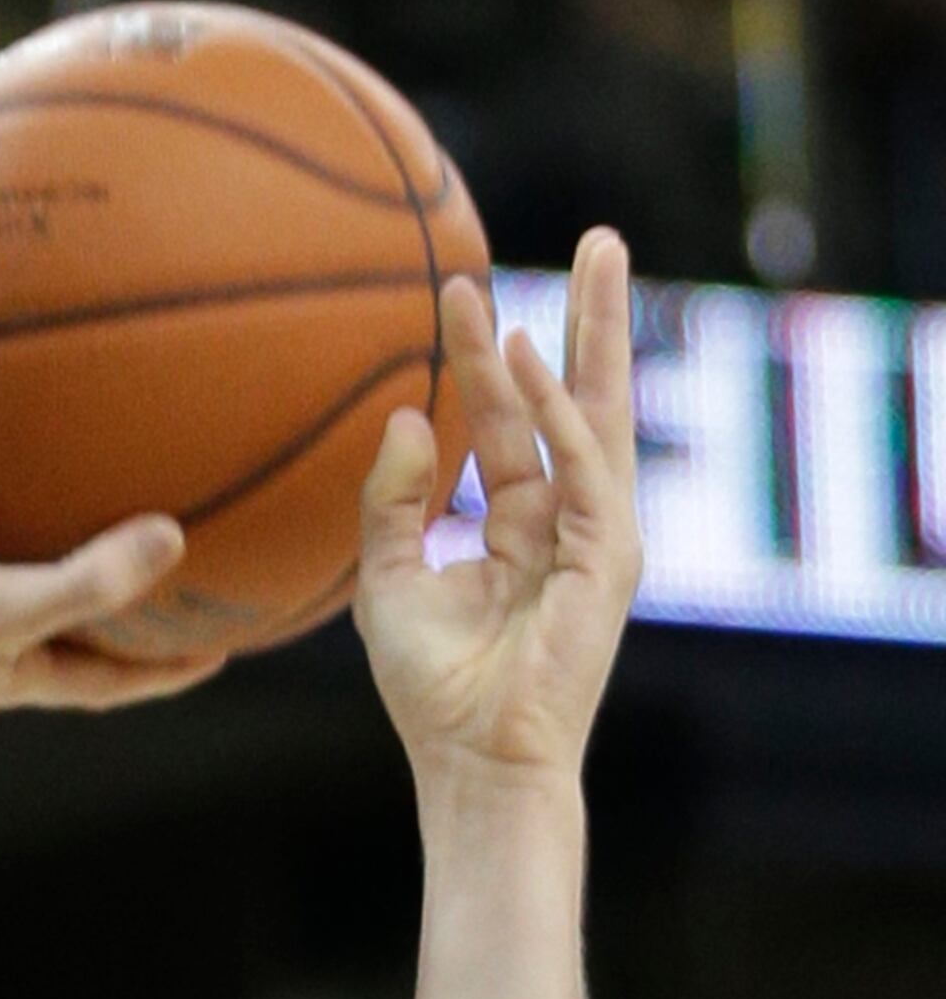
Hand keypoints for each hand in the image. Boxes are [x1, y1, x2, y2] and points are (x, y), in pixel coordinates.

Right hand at [0, 495, 213, 729]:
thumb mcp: (4, 610)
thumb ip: (90, 577)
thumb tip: (178, 538)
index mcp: (0, 667)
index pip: (98, 679)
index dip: (159, 670)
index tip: (224, 646)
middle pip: (39, 601)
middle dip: (90, 570)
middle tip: (156, 525)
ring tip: (38, 437)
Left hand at [357, 226, 641, 792]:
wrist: (474, 760)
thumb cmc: (434, 689)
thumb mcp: (389, 582)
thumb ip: (393, 504)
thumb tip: (407, 419)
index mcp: (521, 524)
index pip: (509, 423)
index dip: (485, 359)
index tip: (460, 289)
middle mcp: (567, 519)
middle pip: (581, 397)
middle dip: (591, 318)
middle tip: (600, 239)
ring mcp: (597, 535)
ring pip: (600, 412)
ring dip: (598, 333)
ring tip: (599, 254)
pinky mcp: (610, 558)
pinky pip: (583, 468)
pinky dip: (561, 414)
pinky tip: (531, 361)